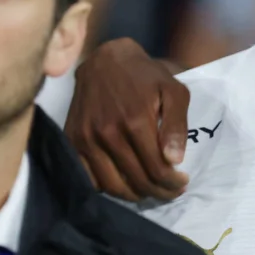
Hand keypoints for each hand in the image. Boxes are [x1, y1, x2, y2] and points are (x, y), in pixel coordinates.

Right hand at [65, 38, 190, 201]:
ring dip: (134, 195)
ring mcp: (86, 138)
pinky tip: (122, 183)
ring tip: (149, 190)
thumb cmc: (145, 76)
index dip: (172, 183)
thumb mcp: (173, 90)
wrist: (105, 59)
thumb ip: (177, 125)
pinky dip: (106, 188)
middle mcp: (107, 133)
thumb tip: (174, 160)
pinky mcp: (72, 140)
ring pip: (112, 186)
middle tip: (170, 191)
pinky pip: (88, 178)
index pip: (156, 168)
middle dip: (158, 192)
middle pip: (136, 181)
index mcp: (135, 121)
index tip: (182, 184)